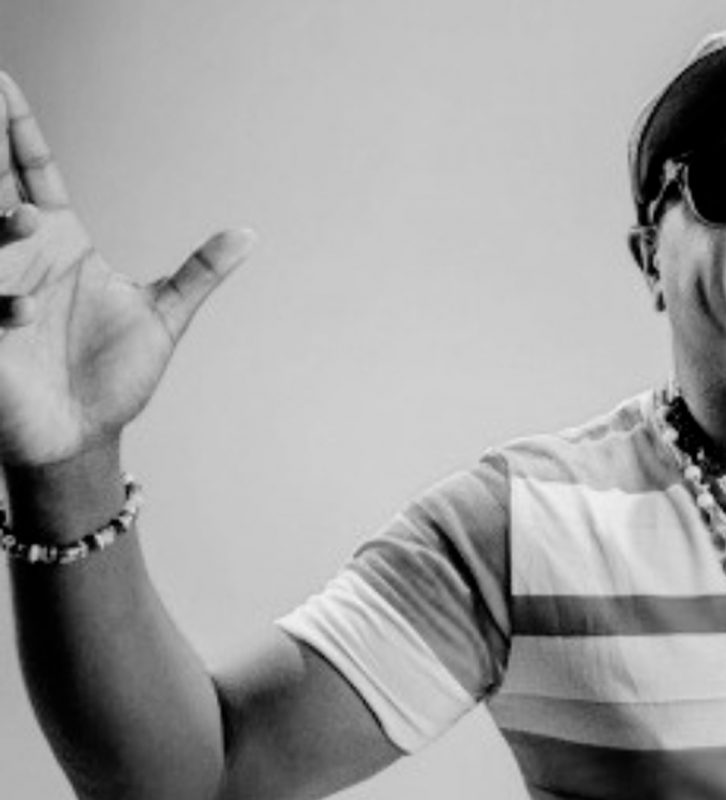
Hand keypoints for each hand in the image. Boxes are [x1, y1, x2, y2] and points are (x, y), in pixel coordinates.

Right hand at [0, 72, 253, 466]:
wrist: (87, 436)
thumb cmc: (116, 376)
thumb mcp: (164, 317)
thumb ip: (200, 272)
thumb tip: (250, 234)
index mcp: (60, 243)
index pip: (33, 173)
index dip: (17, 132)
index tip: (4, 84)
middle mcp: (20, 258)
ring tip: (23, 222)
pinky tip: (25, 313)